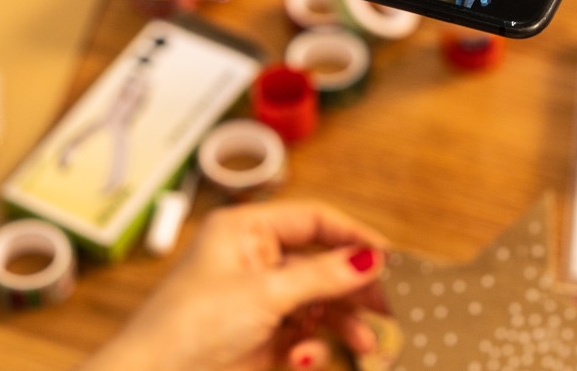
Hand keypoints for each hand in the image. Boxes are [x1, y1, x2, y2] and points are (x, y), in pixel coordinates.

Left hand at [81, 203, 388, 370]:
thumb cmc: (187, 326)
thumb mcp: (265, 294)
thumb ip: (322, 276)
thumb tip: (368, 258)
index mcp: (244, 231)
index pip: (313, 220)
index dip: (353, 237)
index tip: (389, 257)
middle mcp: (253, 261)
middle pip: (321, 264)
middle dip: (354, 287)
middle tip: (389, 303)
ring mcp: (257, 301)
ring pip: (318, 303)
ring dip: (342, 322)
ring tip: (364, 341)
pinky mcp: (260, 338)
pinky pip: (303, 335)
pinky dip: (314, 347)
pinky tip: (308, 359)